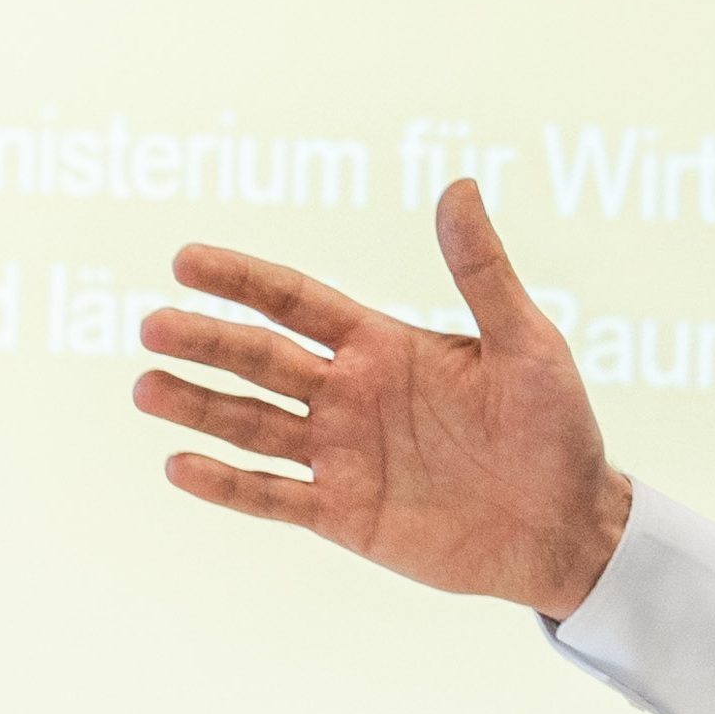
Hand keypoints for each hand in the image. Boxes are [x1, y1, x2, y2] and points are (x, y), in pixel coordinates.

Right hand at [137, 179, 632, 617]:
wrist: (568, 526)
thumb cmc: (556, 425)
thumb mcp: (525, 342)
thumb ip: (482, 272)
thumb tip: (458, 187)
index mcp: (383, 345)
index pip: (296, 301)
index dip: (241, 281)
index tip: (185, 260)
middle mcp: (349, 395)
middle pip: (261, 360)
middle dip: (207, 342)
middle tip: (151, 326)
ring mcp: (340, 456)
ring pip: (252, 426)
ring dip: (199, 407)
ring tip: (146, 387)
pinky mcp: (343, 515)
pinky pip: (272, 497)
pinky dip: (226, 485)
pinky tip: (179, 466)